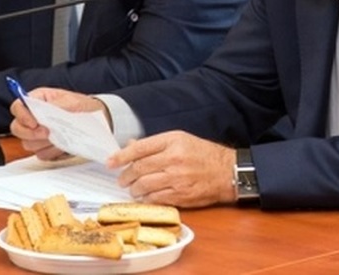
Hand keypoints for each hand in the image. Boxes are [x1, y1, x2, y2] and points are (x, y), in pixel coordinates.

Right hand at [8, 87, 104, 159]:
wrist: (97, 120)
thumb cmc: (84, 107)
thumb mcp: (73, 102)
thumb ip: (57, 106)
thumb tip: (46, 111)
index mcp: (38, 101)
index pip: (17, 107)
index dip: (22, 116)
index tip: (34, 122)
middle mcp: (34, 118)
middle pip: (17, 128)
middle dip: (30, 133)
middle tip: (47, 133)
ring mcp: (38, 134)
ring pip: (27, 144)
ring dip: (43, 143)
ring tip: (59, 137)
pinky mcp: (46, 147)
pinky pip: (41, 154)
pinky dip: (51, 152)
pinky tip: (63, 146)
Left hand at [106, 131, 234, 207]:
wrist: (227, 172)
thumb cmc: (204, 154)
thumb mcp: (181, 140)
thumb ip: (156, 144)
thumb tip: (131, 146)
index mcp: (173, 141)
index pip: (139, 148)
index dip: (121, 156)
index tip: (110, 162)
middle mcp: (173, 159)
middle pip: (139, 168)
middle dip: (126, 175)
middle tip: (122, 179)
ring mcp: (177, 178)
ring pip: (144, 185)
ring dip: (134, 188)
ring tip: (133, 188)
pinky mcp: (180, 195)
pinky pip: (155, 198)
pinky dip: (146, 198)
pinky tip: (145, 196)